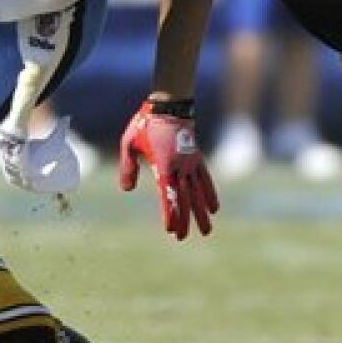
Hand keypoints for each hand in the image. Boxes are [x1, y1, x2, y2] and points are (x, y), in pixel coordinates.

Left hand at [119, 100, 218, 239]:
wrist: (170, 105)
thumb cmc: (146, 124)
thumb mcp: (129, 142)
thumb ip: (128, 166)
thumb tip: (127, 190)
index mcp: (164, 164)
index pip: (168, 193)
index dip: (170, 212)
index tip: (171, 229)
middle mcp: (181, 166)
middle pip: (185, 197)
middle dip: (185, 219)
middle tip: (185, 237)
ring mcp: (191, 163)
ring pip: (198, 192)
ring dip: (202, 212)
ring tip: (206, 231)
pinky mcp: (197, 158)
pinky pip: (206, 180)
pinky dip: (210, 194)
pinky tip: (214, 208)